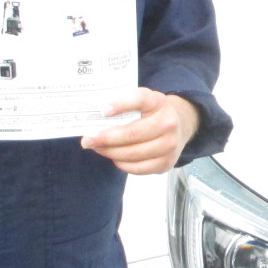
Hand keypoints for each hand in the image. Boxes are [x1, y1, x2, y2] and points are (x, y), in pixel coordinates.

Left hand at [80, 89, 198, 175]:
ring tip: (98, 148)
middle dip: (105, 138)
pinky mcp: (166, 162)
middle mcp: (168, 123)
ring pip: (132, 154)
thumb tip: (96, 117)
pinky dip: (121, 164)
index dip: (121, 105)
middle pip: (131, 134)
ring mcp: (169, 145)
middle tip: (88, 140)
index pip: (139, 100)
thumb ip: (124, 103)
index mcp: (158, 102)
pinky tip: (114, 157)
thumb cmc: (152, 112)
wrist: (179, 125)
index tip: (103, 111)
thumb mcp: (142, 100)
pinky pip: (138, 168)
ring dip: (110, 152)